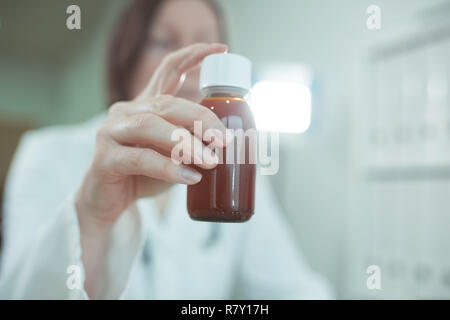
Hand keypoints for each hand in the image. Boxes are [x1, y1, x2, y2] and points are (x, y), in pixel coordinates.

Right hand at [75, 43, 227, 227]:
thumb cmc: (145, 176)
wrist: (110, 204)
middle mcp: (127, 112)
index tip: (221, 49)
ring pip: (151, 126)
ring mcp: (111, 132)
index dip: (193, 56)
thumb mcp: (174, 154)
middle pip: (166, 103)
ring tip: (211, 161)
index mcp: (146, 105)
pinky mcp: (104, 158)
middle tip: (224, 140)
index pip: (168, 70)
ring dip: (186, 143)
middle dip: (200, 118)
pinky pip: (140, 158)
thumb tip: (229, 140)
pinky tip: (190, 178)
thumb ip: (192, 141)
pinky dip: (168, 168)